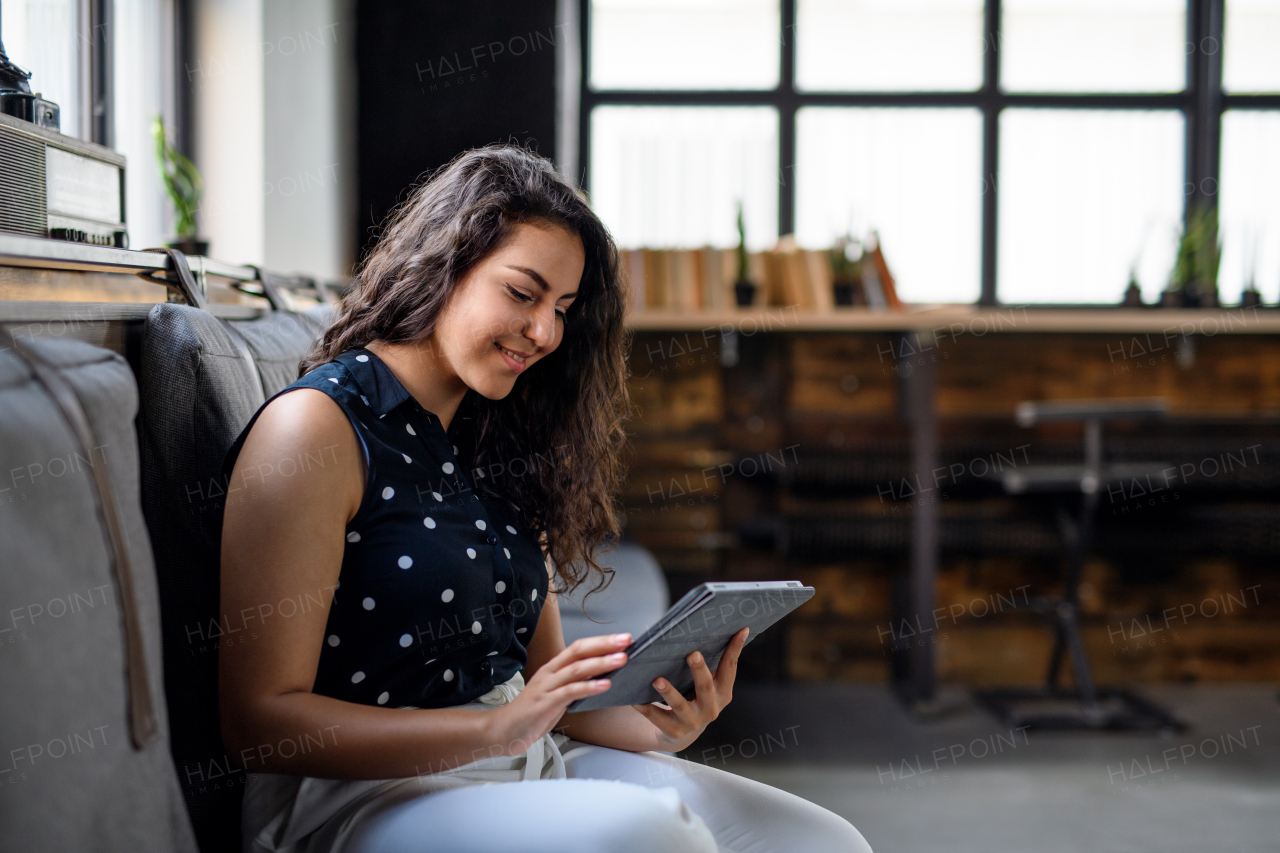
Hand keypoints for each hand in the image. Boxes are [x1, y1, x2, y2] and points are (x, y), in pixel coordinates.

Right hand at [488, 633, 630, 755]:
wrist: (505, 731)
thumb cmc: (533, 713)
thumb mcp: (557, 694)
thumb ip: (576, 684)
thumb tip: (603, 677)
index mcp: (553, 668)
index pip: (579, 647)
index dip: (601, 641)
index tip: (623, 638)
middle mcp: (549, 673)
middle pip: (578, 651)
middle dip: (604, 645)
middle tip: (627, 640)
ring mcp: (546, 687)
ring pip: (576, 669)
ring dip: (601, 663)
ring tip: (621, 659)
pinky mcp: (545, 703)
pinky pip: (569, 692)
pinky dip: (588, 687)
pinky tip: (604, 685)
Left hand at [633, 627, 748, 753]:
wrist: (680, 734)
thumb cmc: (693, 698)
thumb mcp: (705, 684)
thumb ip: (708, 664)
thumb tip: (703, 629)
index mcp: (722, 693)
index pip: (730, 668)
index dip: (735, 649)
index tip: (741, 629)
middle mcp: (711, 708)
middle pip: (706, 687)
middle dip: (699, 671)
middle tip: (692, 654)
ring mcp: (692, 722)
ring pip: (680, 706)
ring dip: (669, 692)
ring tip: (658, 680)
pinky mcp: (673, 731)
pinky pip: (657, 717)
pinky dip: (645, 708)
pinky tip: (634, 699)